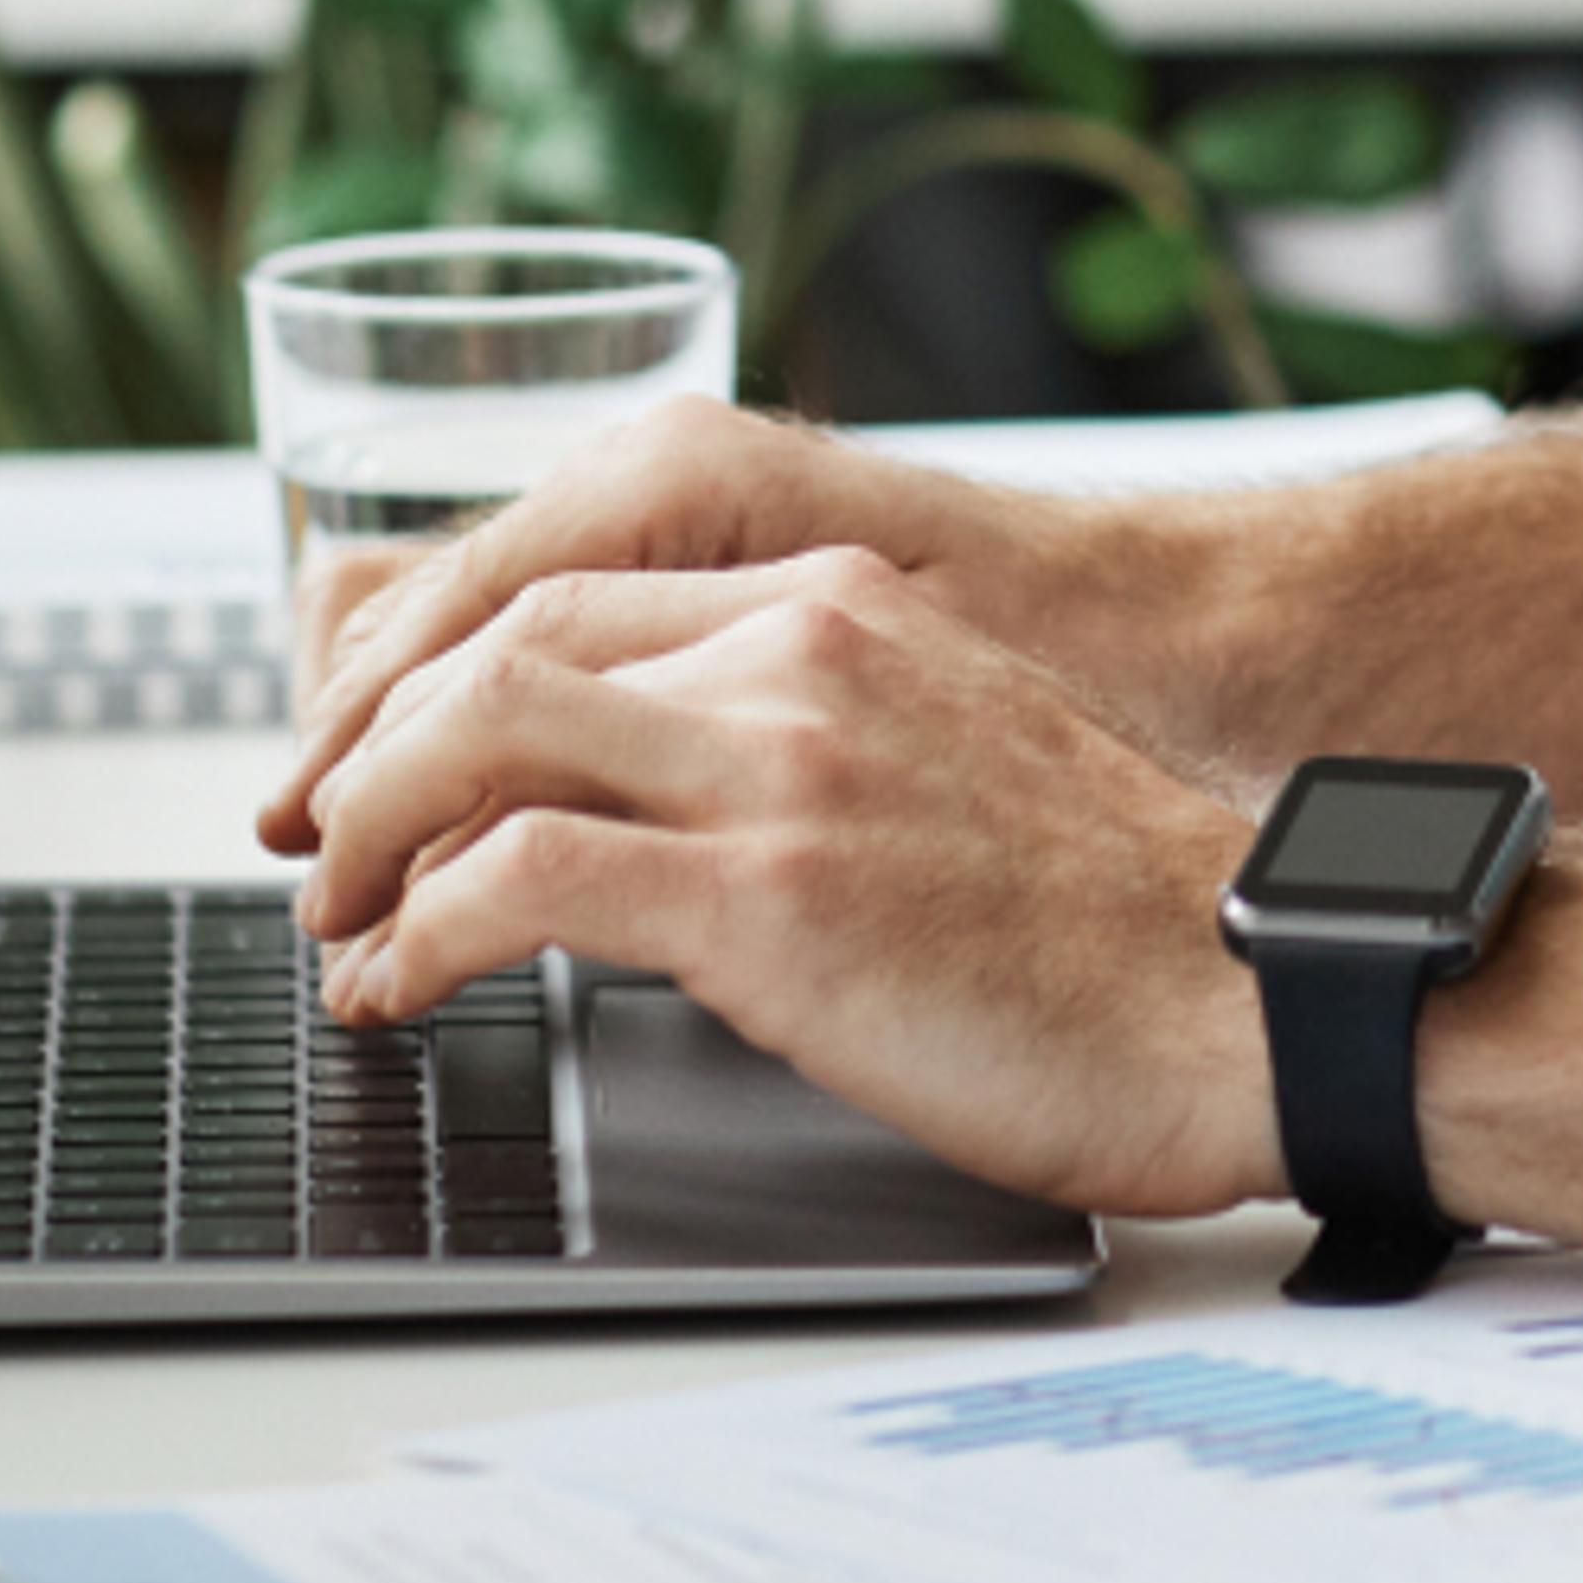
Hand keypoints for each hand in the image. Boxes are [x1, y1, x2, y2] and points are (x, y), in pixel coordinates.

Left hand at [294, 544, 1279, 1220]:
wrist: (1246, 990)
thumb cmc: (1122, 920)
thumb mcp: (964, 755)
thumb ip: (830, 733)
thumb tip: (687, 804)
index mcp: (855, 604)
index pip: (583, 592)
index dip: (454, 678)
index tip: (404, 768)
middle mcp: (809, 647)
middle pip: (508, 641)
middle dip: (384, 745)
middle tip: (336, 851)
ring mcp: (786, 760)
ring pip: (484, 731)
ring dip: (377, 831)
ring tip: (347, 922)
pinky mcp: (766, 891)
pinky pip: (517, 878)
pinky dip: (420, 932)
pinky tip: (401, 987)